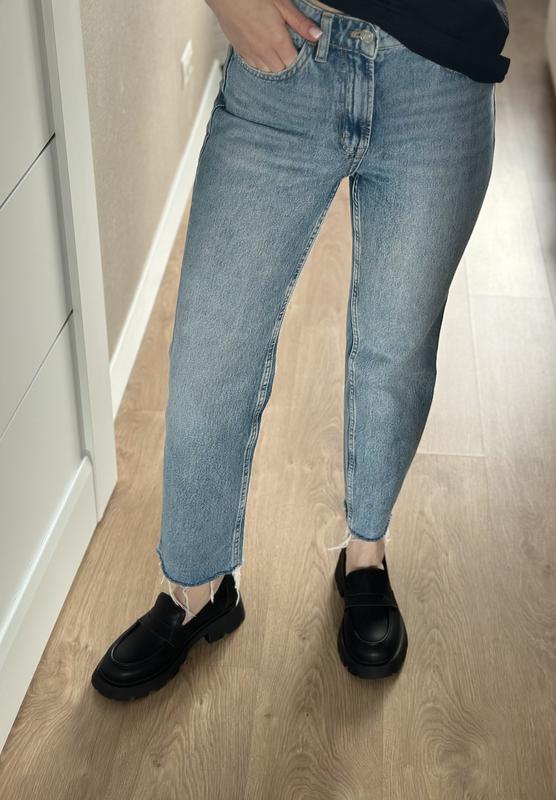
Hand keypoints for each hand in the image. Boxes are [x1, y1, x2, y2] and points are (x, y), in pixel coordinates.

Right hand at [206, 0, 322, 71]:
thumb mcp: (283, 5)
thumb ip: (300, 23)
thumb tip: (317, 36)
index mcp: (277, 40)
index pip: (293, 62)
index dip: (299, 57)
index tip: (300, 48)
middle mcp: (264, 51)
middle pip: (281, 69)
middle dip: (287, 62)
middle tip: (288, 48)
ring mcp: (251, 53)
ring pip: (267, 70)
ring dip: (274, 64)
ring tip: (276, 51)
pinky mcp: (240, 51)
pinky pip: (254, 66)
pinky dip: (261, 62)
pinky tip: (263, 51)